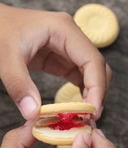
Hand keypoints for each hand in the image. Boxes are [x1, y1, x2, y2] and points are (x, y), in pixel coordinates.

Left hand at [0, 3, 111, 119]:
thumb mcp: (5, 57)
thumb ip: (19, 85)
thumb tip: (33, 114)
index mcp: (64, 30)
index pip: (93, 60)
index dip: (97, 87)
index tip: (92, 111)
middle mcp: (72, 37)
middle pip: (98, 67)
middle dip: (97, 93)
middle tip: (88, 117)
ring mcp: (69, 48)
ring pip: (92, 73)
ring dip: (91, 94)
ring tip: (84, 115)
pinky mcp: (63, 59)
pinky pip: (80, 77)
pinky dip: (82, 92)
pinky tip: (77, 106)